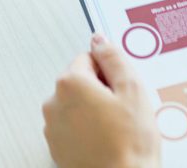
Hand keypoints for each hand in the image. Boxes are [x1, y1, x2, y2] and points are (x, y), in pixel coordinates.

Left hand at [43, 35, 161, 167]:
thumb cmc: (129, 147)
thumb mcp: (133, 91)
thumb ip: (114, 58)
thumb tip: (100, 40)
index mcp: (70, 82)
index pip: (89, 58)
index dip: (110, 73)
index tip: (120, 90)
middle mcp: (54, 102)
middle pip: (80, 81)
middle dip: (100, 91)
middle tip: (121, 113)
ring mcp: (53, 126)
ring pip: (75, 105)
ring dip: (91, 111)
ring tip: (114, 131)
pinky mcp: (57, 147)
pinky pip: (71, 127)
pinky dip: (85, 131)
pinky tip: (104, 142)